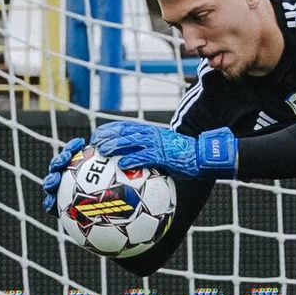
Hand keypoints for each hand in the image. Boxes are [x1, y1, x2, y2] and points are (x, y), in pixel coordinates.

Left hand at [91, 121, 237, 178]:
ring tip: (102, 151)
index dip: (109, 129)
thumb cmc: (185, 157)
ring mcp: (156, 143)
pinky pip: (144, 156)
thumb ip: (151, 156)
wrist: (202, 156)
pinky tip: (122, 165)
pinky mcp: (162, 154)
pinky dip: (132, 159)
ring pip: (130, 140)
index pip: (125, 126)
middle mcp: (151, 135)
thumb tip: (137, 168)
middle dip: (107, 135)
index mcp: (151, 132)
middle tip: (93, 143)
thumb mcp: (166, 152)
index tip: (96, 135)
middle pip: (124, 131)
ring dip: (114, 145)